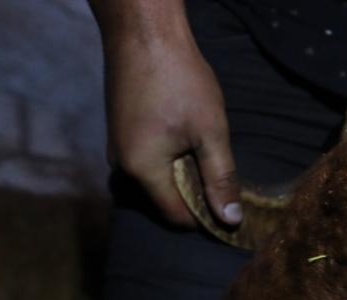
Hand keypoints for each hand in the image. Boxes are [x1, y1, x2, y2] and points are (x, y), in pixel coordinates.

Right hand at [99, 9, 240, 226]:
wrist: (143, 32)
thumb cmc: (179, 80)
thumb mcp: (210, 132)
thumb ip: (220, 178)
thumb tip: (230, 220)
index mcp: (142, 170)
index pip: (176, 216)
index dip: (206, 217)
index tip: (230, 209)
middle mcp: (121, 165)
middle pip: (163, 200)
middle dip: (194, 194)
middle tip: (221, 174)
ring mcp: (116, 147)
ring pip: (155, 179)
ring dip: (182, 174)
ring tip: (203, 150)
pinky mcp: (119, 131)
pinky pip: (146, 160)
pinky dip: (168, 158)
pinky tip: (185, 137)